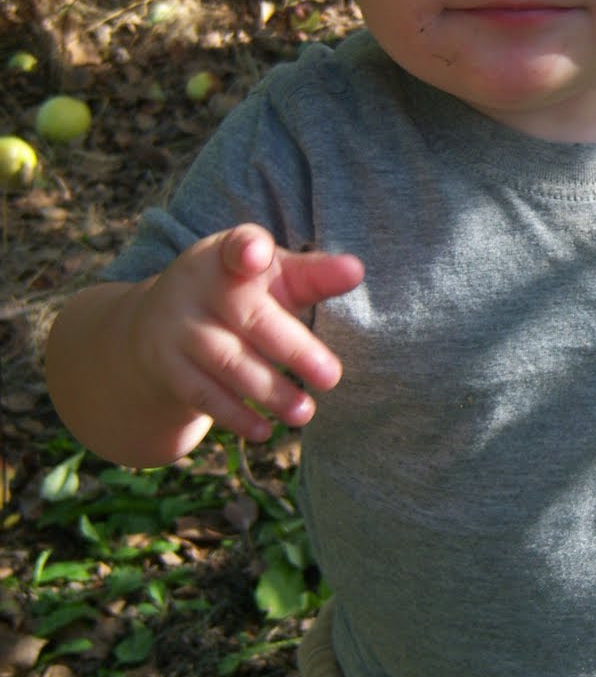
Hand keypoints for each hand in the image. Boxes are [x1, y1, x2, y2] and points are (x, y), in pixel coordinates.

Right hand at [130, 223, 364, 443]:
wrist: (157, 326)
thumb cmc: (239, 294)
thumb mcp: (272, 278)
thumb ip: (313, 275)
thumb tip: (356, 270)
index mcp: (226, 255)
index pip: (238, 245)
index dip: (247, 249)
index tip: (256, 254)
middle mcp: (196, 286)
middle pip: (249, 316)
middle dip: (294, 349)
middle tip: (332, 378)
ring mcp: (177, 327)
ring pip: (227, 361)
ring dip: (270, 391)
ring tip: (305, 412)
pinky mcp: (167, 366)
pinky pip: (203, 394)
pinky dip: (235, 416)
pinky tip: (265, 431)